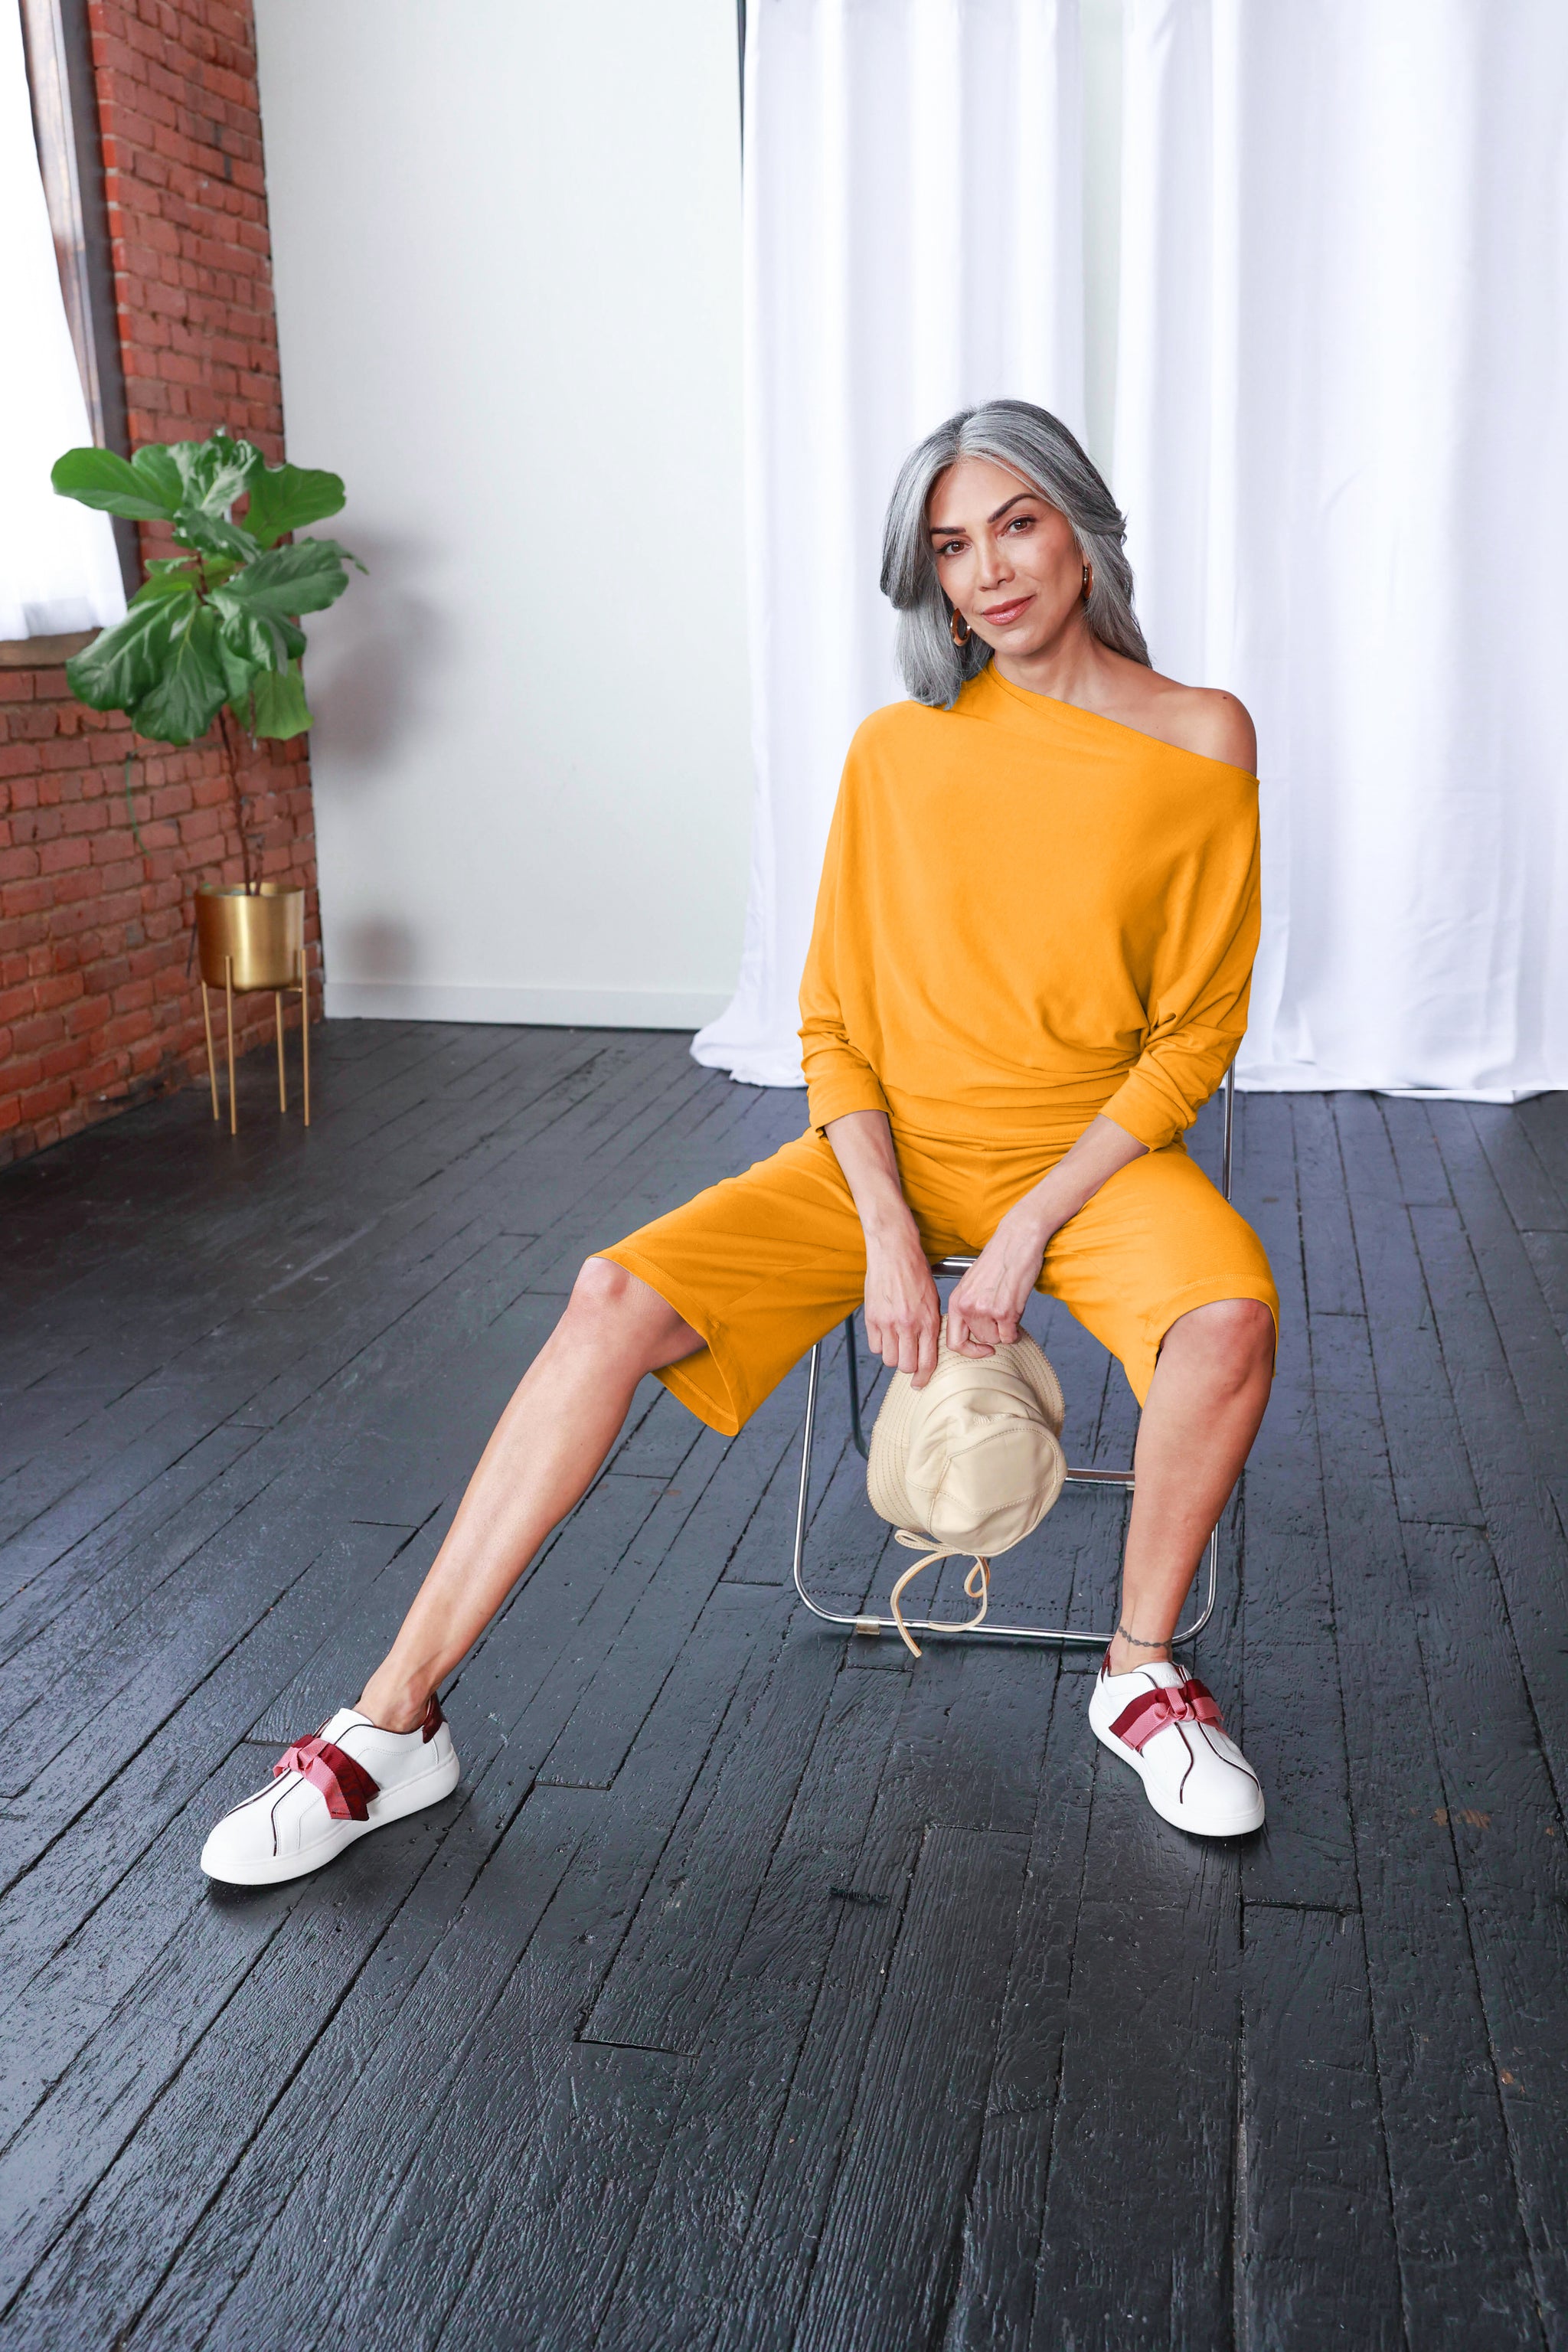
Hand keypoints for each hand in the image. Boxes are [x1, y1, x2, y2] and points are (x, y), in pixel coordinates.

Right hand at [864, 1223, 940, 1387]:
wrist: (894, 1251)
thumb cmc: (916, 1272)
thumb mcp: (933, 1300)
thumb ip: (930, 1326)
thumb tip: (927, 1350)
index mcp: (928, 1321)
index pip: (926, 1362)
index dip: (923, 1378)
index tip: (920, 1384)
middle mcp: (908, 1325)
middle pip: (905, 1366)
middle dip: (908, 1366)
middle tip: (909, 1358)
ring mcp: (887, 1322)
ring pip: (888, 1359)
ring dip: (893, 1355)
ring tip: (897, 1342)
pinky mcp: (871, 1317)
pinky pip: (874, 1346)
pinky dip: (879, 1344)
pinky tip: (885, 1333)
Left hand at [947, 1201, 1052, 1356]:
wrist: (1017, 1239)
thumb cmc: (999, 1259)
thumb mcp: (972, 1283)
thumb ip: (969, 1307)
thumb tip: (975, 1334)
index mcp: (956, 1300)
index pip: (953, 1341)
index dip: (969, 1351)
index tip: (982, 1349)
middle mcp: (967, 1307)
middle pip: (980, 1340)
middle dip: (994, 1332)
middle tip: (1002, 1314)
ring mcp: (985, 1310)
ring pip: (996, 1339)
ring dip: (1005, 1330)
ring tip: (1009, 1307)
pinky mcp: (1005, 1311)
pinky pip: (1010, 1336)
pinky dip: (1016, 1330)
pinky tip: (1017, 1311)